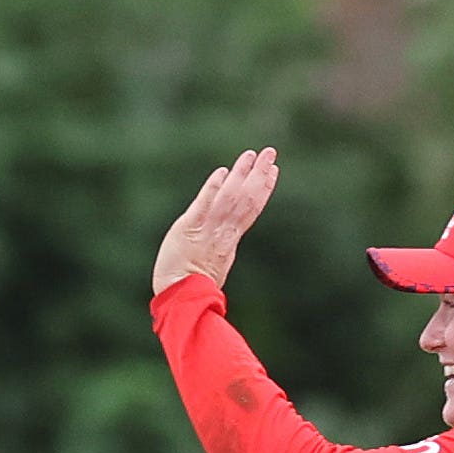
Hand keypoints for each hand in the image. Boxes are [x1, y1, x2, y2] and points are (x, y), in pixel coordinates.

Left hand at [152, 148, 279, 300]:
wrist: (180, 299)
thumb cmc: (192, 289)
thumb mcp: (213, 266)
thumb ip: (219, 248)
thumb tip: (224, 243)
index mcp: (230, 241)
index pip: (251, 210)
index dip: (263, 189)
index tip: (273, 171)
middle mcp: (223, 233)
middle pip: (246, 198)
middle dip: (259, 174)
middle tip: (270, 152)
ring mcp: (208, 229)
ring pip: (230, 197)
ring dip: (241, 174)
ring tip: (251, 154)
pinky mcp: (189, 227)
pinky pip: (204, 204)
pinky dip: (214, 187)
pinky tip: (222, 172)